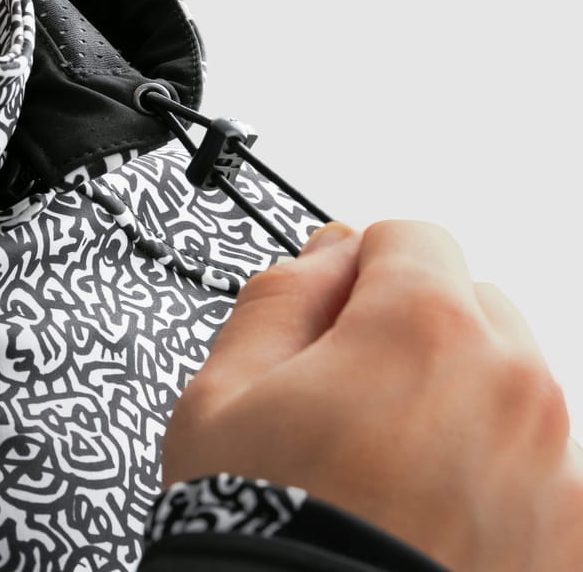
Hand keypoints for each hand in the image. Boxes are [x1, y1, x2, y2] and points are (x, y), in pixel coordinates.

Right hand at [161, 220, 582, 570]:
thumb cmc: (264, 536)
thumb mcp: (224, 392)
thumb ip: (281, 294)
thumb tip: (329, 251)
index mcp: (422, 329)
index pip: (409, 237)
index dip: (356, 273)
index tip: (334, 320)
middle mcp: (512, 383)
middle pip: (467, 300)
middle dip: (412, 326)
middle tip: (354, 398)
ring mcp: (557, 463)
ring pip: (506, 373)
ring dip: (457, 390)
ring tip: (393, 461)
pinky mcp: (574, 528)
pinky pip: (538, 450)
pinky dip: (494, 456)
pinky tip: (436, 500)